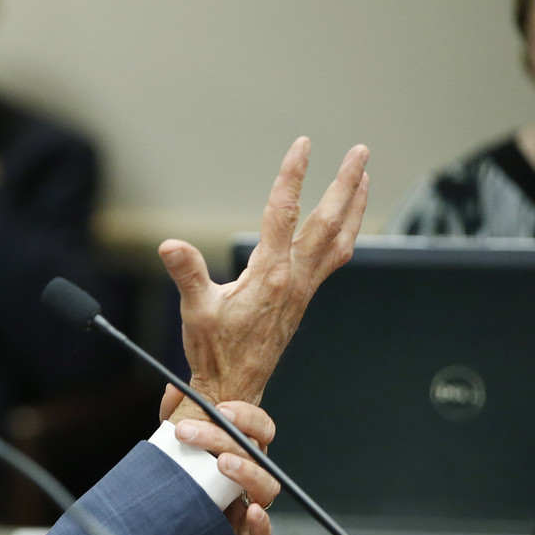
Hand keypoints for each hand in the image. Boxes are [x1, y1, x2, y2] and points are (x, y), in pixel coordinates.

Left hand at [162, 385, 278, 534]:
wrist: (175, 514)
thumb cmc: (186, 471)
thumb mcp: (179, 440)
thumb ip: (177, 413)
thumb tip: (173, 390)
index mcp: (244, 447)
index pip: (259, 426)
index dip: (245, 415)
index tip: (219, 408)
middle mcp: (253, 470)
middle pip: (255, 451)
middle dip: (222, 438)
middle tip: (188, 432)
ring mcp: (252, 499)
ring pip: (266, 485)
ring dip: (246, 471)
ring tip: (222, 462)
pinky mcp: (245, 528)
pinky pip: (263, 527)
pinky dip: (260, 521)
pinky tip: (250, 511)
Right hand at [163, 137, 368, 412]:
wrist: (235, 387)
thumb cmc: (215, 351)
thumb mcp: (195, 310)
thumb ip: (186, 273)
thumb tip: (170, 246)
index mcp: (269, 275)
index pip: (283, 214)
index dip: (292, 176)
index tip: (302, 147)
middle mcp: (294, 279)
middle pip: (329, 222)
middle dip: (346, 184)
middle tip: (359, 152)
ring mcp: (304, 288)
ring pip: (341, 240)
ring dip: (355, 206)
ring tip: (364, 177)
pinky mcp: (304, 297)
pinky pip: (336, 258)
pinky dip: (347, 233)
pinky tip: (346, 223)